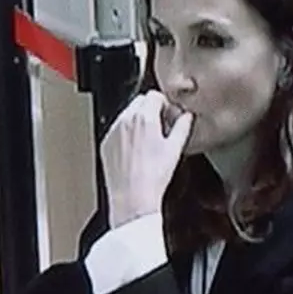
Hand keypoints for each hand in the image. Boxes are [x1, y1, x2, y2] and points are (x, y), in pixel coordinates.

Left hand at [100, 91, 192, 228]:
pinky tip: (138, 150)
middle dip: (152, 109)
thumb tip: (187, 117)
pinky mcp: (106, 144)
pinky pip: (117, 129)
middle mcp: (125, 121)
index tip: (171, 114)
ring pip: (127, 114)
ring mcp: (113, 132)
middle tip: (163, 125)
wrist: (132, 198)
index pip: (154, 95)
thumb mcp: (175, 149)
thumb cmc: (153, 177)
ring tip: (151, 140)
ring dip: (139, 120)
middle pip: (139, 101)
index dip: (166, 103)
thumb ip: (182, 126)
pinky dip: (128, 133)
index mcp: (144, 118)